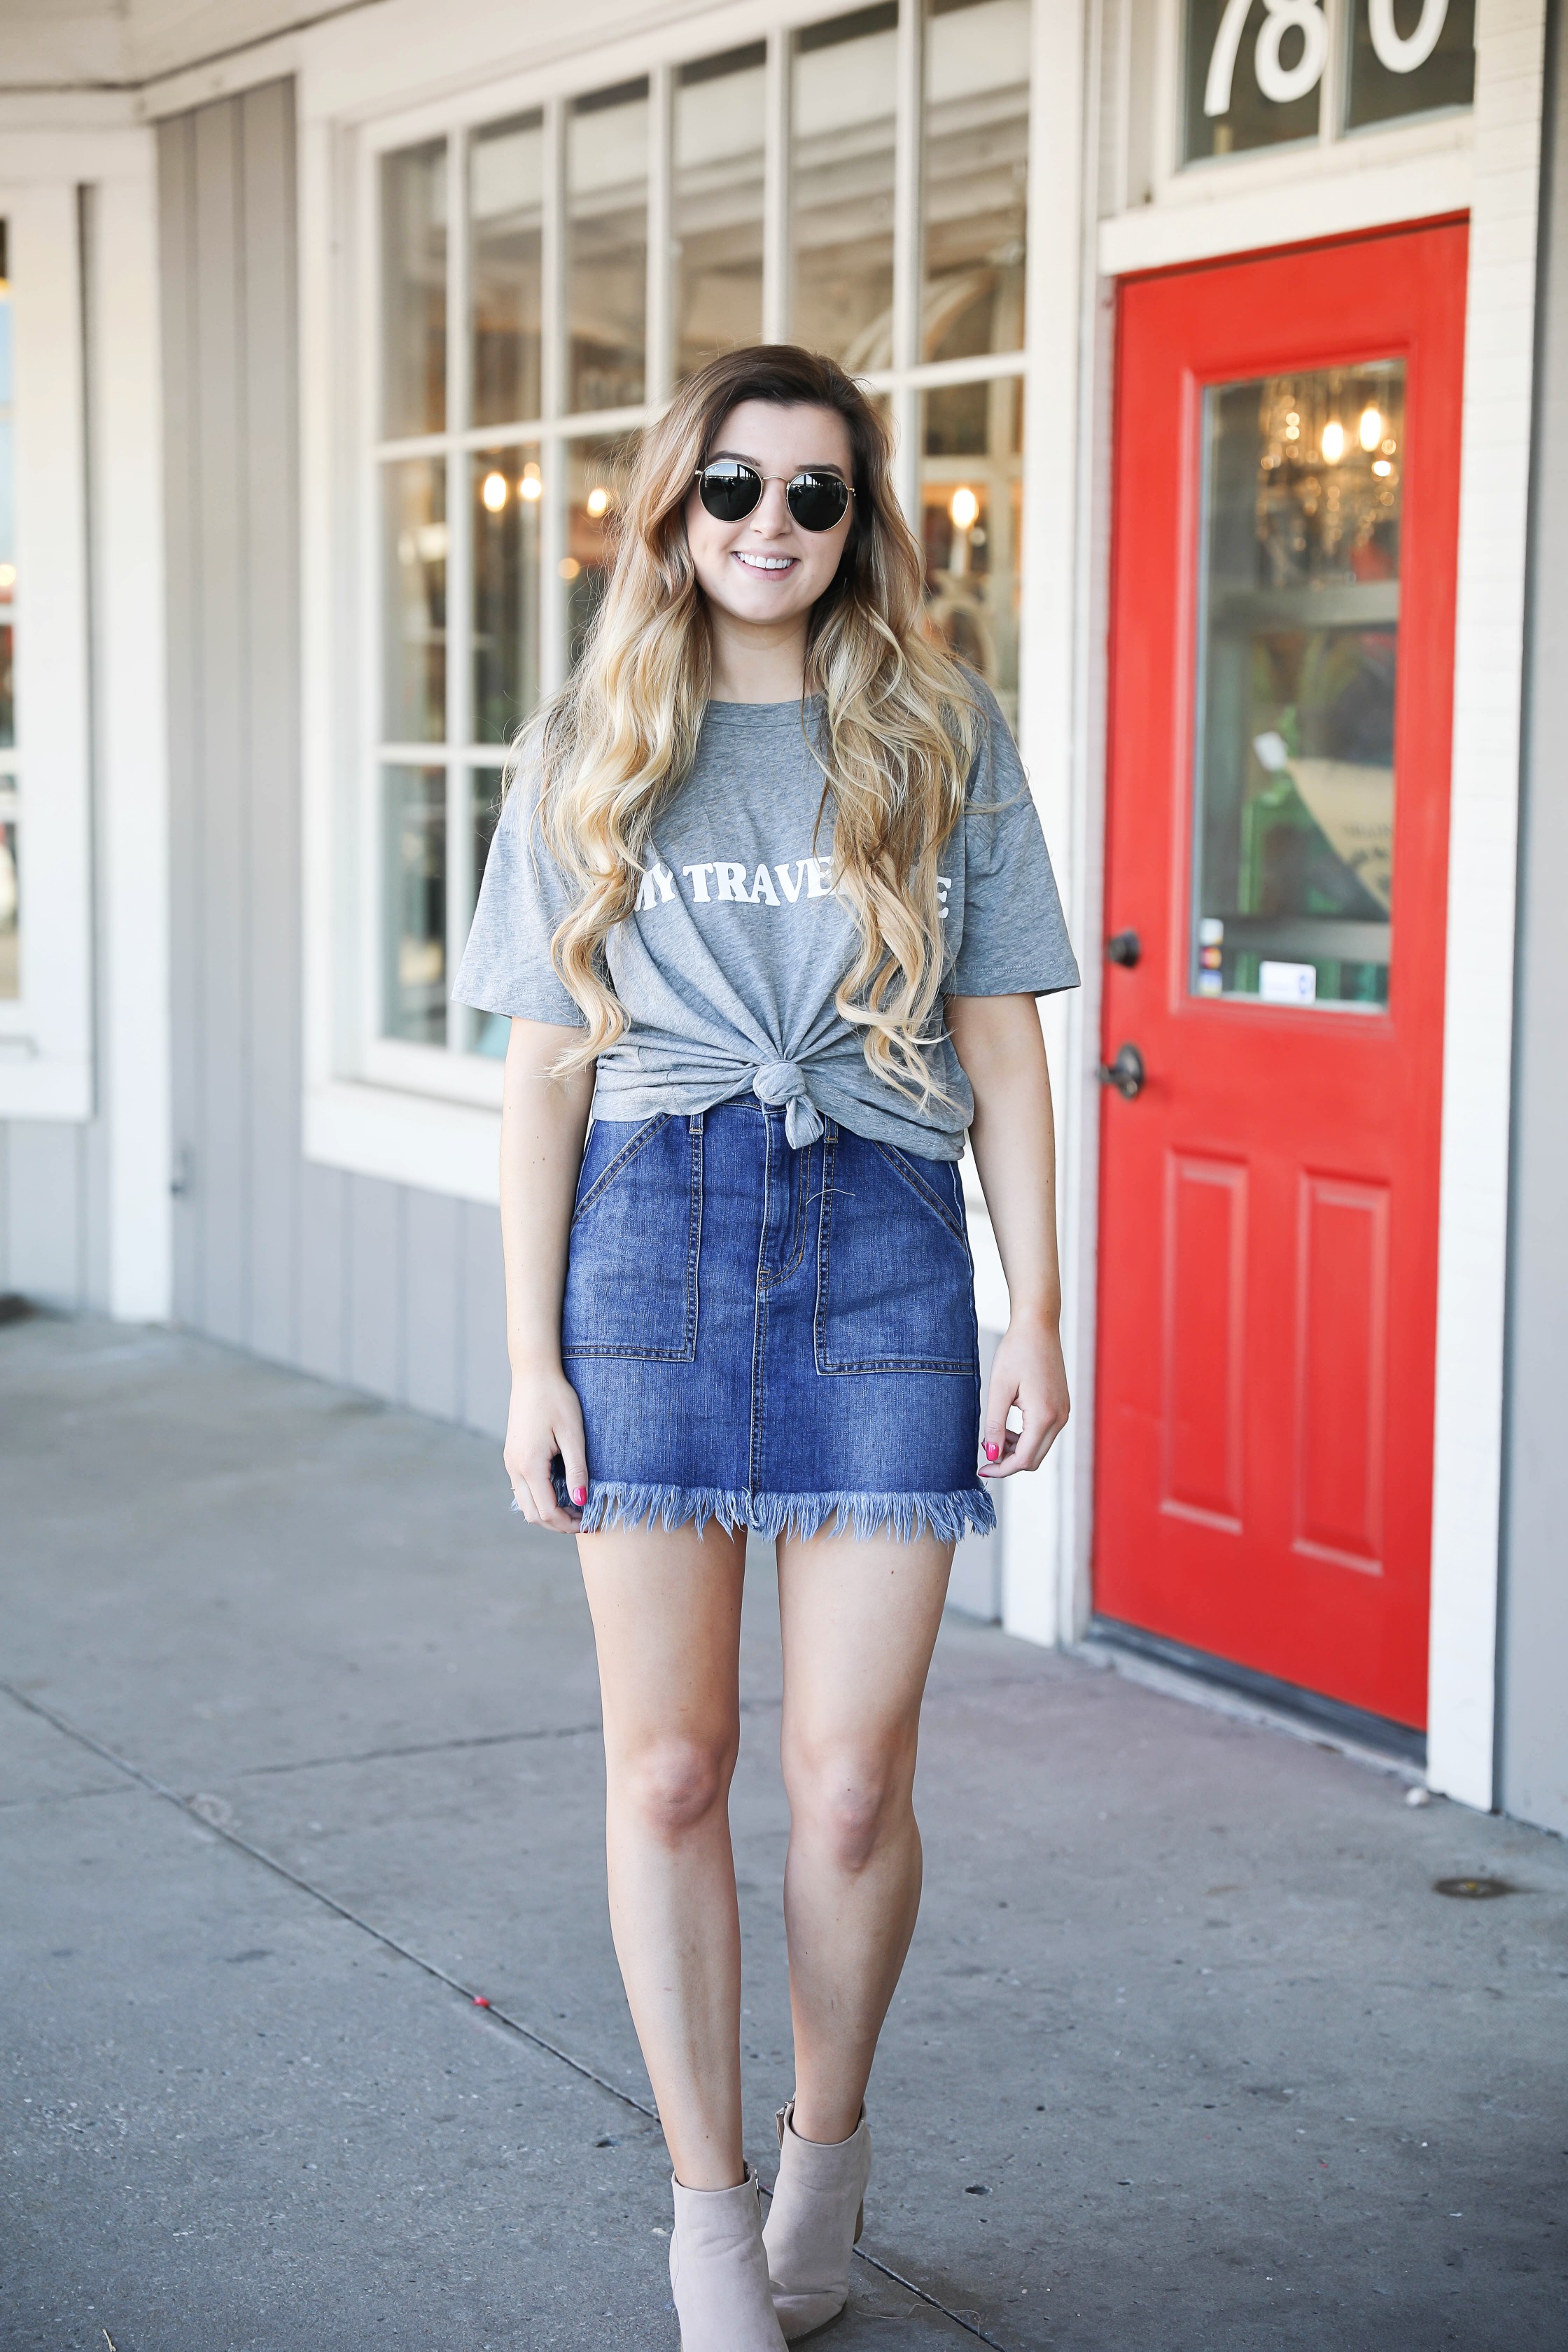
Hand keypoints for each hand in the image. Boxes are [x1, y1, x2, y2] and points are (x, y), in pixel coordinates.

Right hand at [505, 1364, 589, 1531]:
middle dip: (557, 1524)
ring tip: (573, 1509)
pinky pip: (521, 1488)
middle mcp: (514, 1467)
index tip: (589, 1522)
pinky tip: (559, 1492)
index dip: (568, 1523)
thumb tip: (581, 1502)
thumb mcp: (573, 1435)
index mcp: (529, 1465)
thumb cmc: (557, 1400)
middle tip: (583, 1521)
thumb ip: (577, 1471)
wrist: (534, 1374)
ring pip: (524, 1503)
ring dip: (547, 1512)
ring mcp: (510, 1461)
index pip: (546, 1511)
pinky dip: (539, 1499)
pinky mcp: (511, 1455)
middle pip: (531, 1514)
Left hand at [980, 1314, 1069, 1478]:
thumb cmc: (1017, 1352)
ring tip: (995, 1434)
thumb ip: (995, 1425)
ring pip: (1040, 1448)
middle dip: (1009, 1462)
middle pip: (1035, 1459)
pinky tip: (1009, 1425)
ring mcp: (1064, 1413)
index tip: (981, 1468)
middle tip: (985, 1452)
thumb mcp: (999, 1390)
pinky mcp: (1062, 1406)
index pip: (1024, 1460)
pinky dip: (1027, 1437)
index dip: (1001, 1469)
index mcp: (1044, 1416)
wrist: (1037, 1326)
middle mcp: (1060, 1418)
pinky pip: (1045, 1433)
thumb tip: (991, 1455)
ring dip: (1017, 1449)